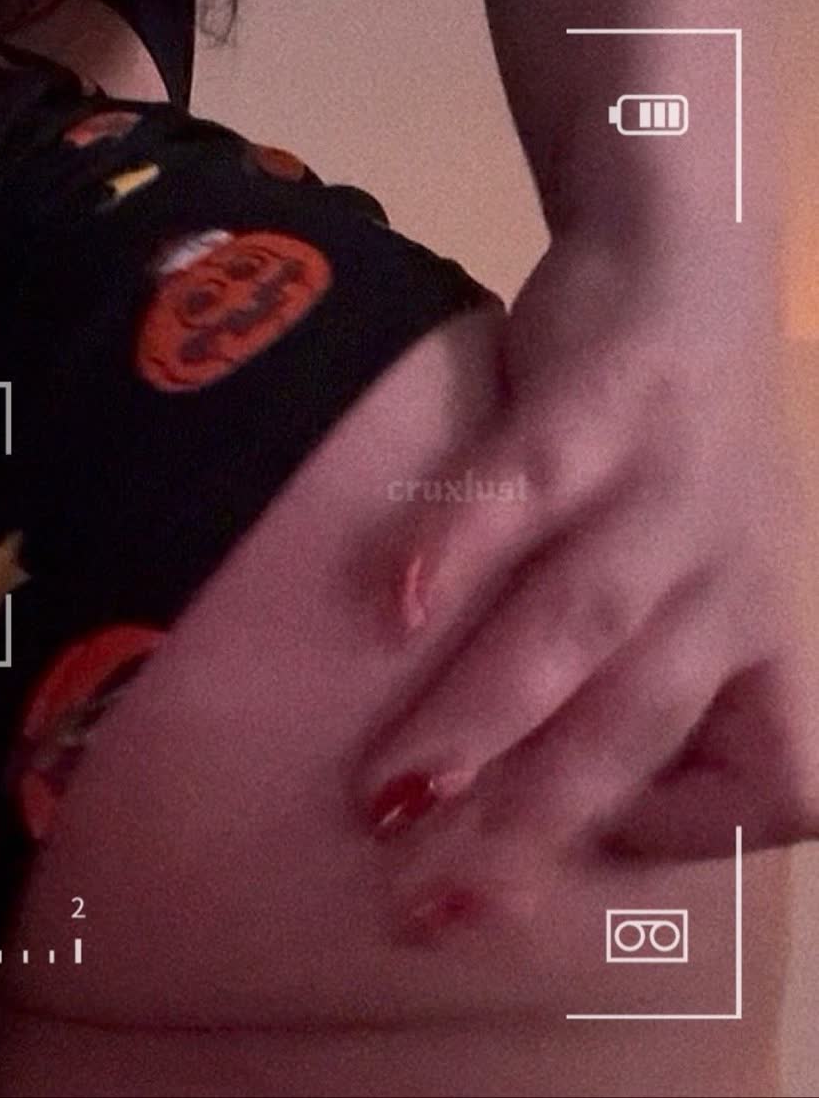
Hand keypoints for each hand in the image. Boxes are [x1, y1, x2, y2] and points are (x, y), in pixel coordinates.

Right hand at [353, 234, 817, 936]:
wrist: (690, 262)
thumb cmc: (672, 452)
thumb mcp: (702, 571)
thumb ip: (638, 677)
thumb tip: (508, 792)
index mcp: (768, 631)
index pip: (779, 784)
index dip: (689, 838)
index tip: (577, 847)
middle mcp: (730, 576)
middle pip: (635, 724)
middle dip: (532, 824)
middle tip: (429, 908)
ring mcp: (663, 489)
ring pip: (577, 626)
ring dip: (481, 718)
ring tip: (390, 795)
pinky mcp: (595, 408)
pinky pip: (524, 488)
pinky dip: (457, 545)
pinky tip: (389, 605)